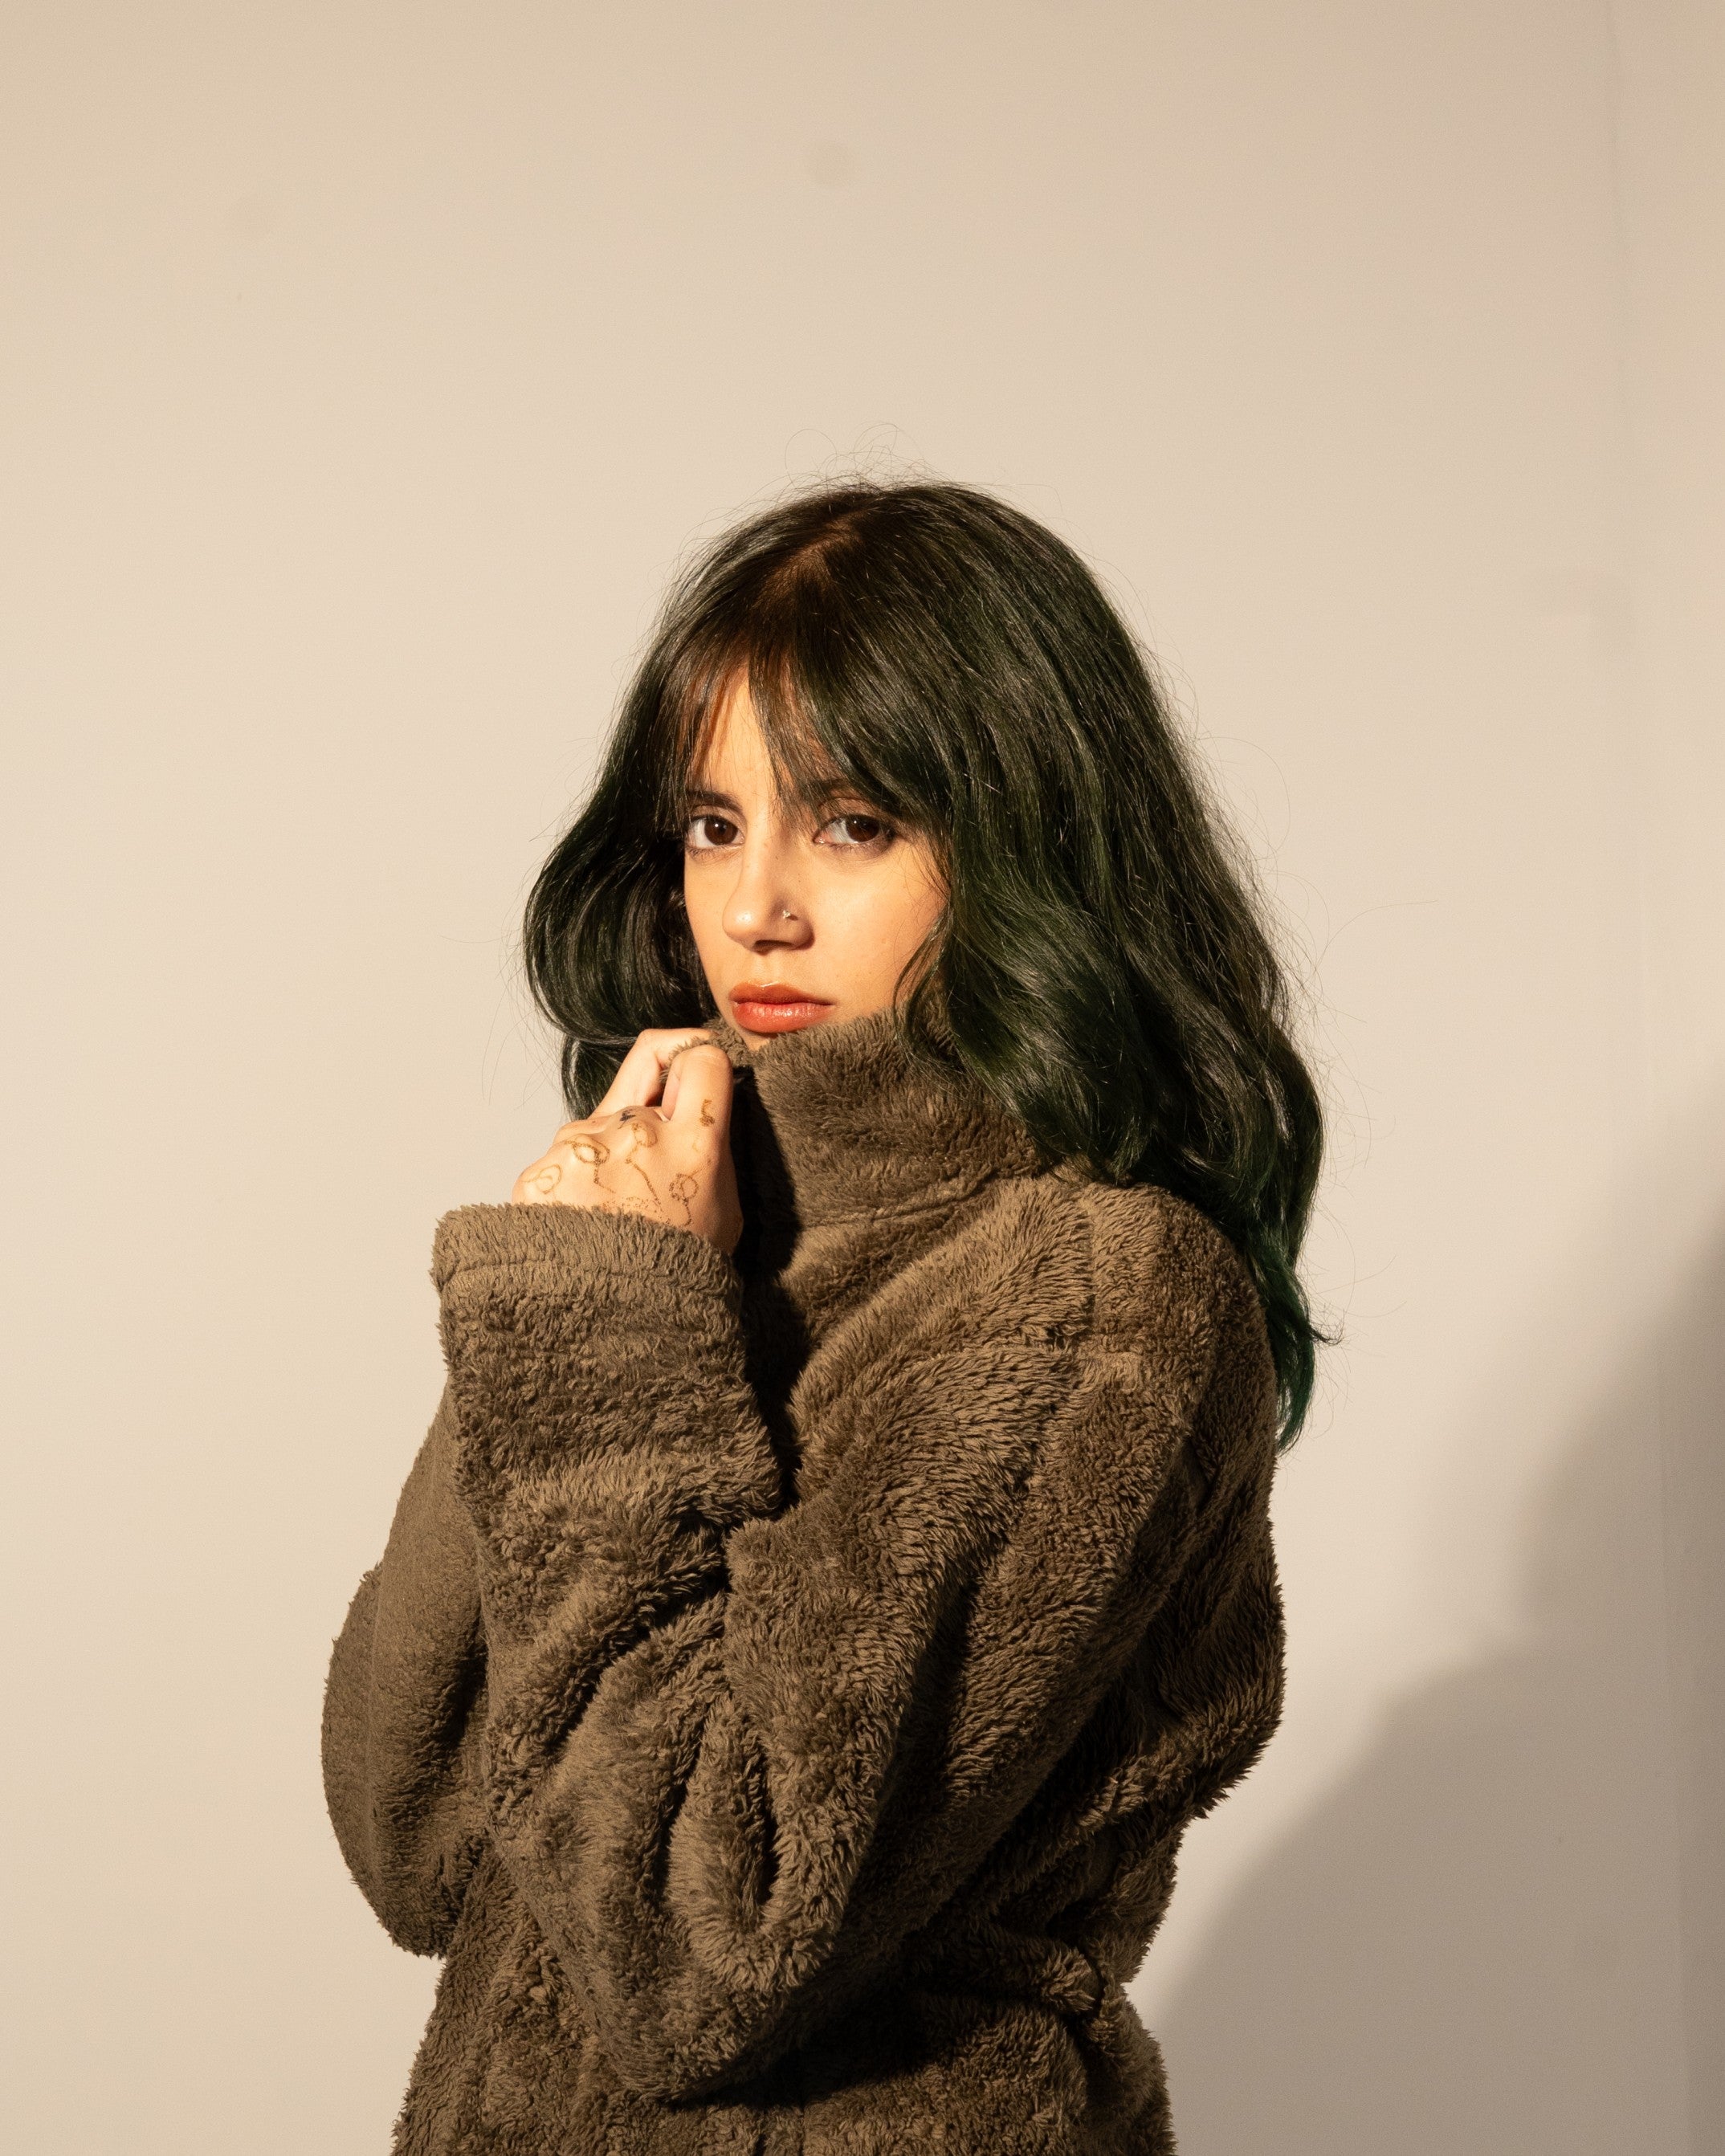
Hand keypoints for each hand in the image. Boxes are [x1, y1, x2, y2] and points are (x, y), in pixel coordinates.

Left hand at [511, 1030, 741, 1253]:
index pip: (699, 1056)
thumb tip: (699, 1099)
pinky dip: (573, 1184)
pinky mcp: (539, 1171)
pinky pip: (561, 1159)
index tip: (694, 1073)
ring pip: (598, 1128)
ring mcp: (581, 1150)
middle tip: (651, 1179)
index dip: (696, 1058)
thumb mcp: (725, 1210)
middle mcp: (636, 1136)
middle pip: (641, 1093)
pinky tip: (583, 1226)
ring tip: (612, 1218)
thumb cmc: (676, 1276)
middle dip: (648, 1121)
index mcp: (695, 1145)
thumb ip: (712, 1147)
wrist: (610, 1328)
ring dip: (606, 1157)